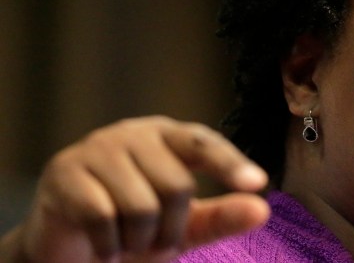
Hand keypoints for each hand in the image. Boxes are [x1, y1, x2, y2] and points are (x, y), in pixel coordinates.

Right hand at [0, 115, 269, 262]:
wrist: (68, 249)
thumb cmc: (134, 229)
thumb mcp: (184, 226)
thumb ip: (221, 216)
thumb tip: (261, 209)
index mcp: (168, 136)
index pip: (204, 144)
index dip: (230, 164)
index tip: (257, 184)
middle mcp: (133, 133)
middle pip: (177, 186)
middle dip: (170, 230)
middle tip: (154, 243)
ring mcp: (96, 148)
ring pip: (141, 206)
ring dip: (138, 241)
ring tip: (126, 242)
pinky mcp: (64, 172)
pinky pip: (102, 218)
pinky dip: (108, 245)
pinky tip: (102, 245)